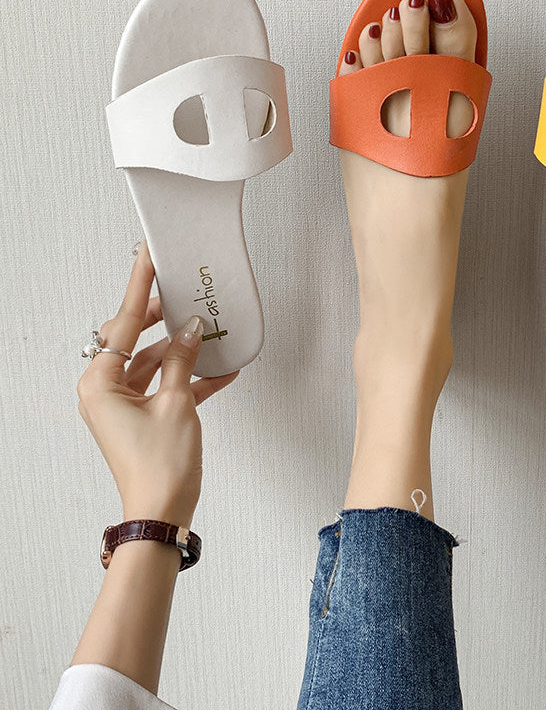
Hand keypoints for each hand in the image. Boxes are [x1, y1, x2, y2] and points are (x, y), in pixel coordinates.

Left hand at [77, 243, 237, 527]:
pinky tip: (220, 370)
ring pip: (151, 361)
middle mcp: (104, 390)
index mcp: (100, 383)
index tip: (147, 257)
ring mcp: (122, 404)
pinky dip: (188, 377)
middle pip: (131, 339)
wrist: (162, 512)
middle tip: (180, 295)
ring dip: (181, 351)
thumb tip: (191, 329)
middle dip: (160, 319)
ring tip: (210, 332)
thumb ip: (182, 359)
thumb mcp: (177, 403)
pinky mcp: (141, 416)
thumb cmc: (160, 466)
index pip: (122, 323)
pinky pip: (164, 385)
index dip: (139, 287)